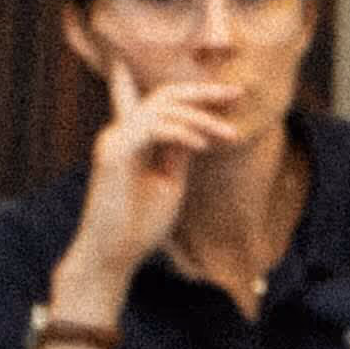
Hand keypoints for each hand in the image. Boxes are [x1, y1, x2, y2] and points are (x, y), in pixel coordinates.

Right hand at [67, 57, 242, 289]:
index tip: (229, 93)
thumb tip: (197, 129)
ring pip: (163, 109)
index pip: (156, 103)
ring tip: (229, 135)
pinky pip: (154, 128)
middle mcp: (120, 134)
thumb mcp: (170, 182)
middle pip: (164, 95)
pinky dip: (181, 133)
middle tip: (237, 93)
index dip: (190, 91)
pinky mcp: (113, 153)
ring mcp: (114, 141)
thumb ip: (179, 153)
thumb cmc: (139, 226)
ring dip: (200, 119)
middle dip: (203, 91)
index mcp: (132, 140)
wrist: (112, 257)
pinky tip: (203, 146)